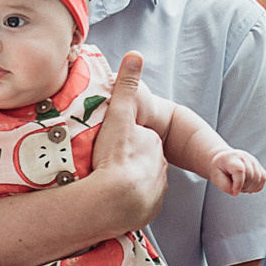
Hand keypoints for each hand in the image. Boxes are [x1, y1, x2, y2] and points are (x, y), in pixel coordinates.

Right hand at [91, 52, 167, 228]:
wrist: (113, 200)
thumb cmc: (114, 156)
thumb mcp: (118, 116)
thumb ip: (126, 85)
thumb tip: (135, 54)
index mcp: (154, 144)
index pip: (140, 140)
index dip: (124, 142)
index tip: (110, 148)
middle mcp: (160, 167)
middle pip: (141, 162)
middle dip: (127, 163)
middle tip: (106, 166)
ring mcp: (156, 191)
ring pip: (140, 183)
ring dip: (126, 183)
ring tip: (107, 185)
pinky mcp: (148, 212)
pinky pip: (137, 205)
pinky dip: (128, 203)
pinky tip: (113, 202)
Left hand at [206, 148, 265, 194]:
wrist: (223, 160)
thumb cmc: (219, 169)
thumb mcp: (216, 177)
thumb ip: (225, 186)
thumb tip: (236, 192)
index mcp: (231, 158)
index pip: (239, 170)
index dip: (238, 184)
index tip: (234, 192)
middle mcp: (244, 157)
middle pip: (250, 175)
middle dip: (244, 187)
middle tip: (235, 188)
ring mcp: (253, 160)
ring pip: (259, 178)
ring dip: (250, 188)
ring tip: (241, 187)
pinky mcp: (258, 165)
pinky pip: (263, 177)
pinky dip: (258, 186)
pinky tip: (250, 189)